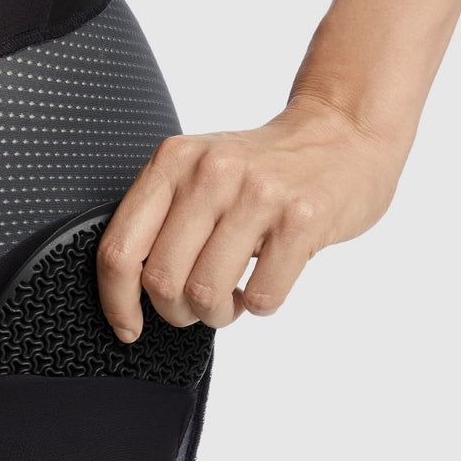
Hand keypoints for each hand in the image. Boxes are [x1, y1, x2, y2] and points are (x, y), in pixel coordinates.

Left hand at [96, 94, 411, 338]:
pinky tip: (266, 281)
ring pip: (206, 293)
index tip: (127, 326)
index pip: (120, 248)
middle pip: (161, 281)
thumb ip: (162, 215)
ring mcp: (258, 194)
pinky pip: (261, 297)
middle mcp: (211, 172)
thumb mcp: (199, 170)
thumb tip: (126, 290)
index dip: (116, 301)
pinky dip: (259, 306)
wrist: (345, 134)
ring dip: (217, 313)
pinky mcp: (302, 220)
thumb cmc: (264, 167)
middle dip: (176, 311)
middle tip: (196, 304)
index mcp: (173, 161)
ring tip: (232, 297)